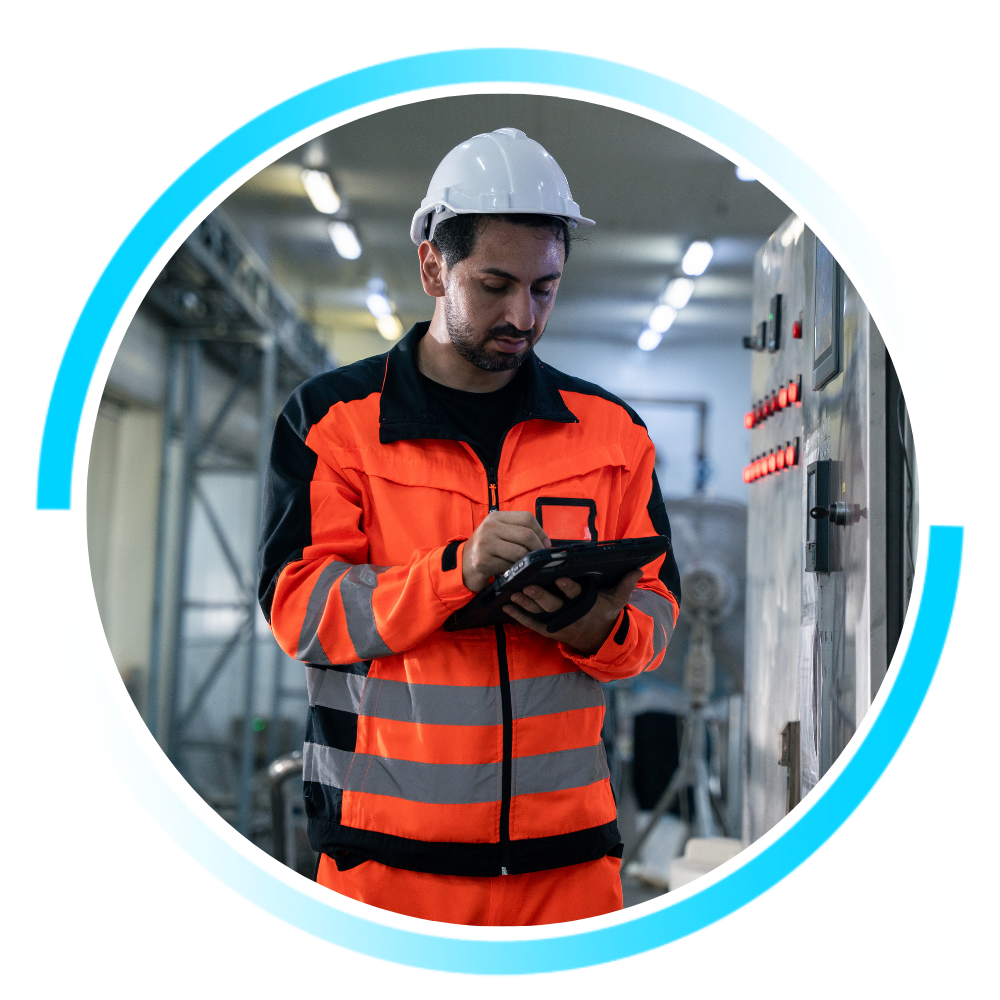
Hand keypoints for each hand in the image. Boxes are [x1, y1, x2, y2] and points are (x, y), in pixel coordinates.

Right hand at [462, 511, 550, 592]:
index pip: (527, 518)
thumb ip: (519, 532)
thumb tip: (547, 543)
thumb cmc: (487, 549)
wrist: (463, 564)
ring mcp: (485, 543)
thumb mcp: (499, 533)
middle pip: (526, 535)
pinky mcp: (483, 561)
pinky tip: (514, 571)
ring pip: (520, 552)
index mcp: (496, 517)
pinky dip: (517, 570)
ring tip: (528, 564)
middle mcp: (490, 527)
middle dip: (538, 548)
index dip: (541, 532)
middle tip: (541, 558)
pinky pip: (510, 566)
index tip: (546, 544)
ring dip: (528, 561)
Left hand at [503, 569, 642, 655]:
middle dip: (540, 596)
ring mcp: (557, 622)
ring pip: (539, 613)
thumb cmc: (605, 614)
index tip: (560, 579)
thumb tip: (638, 570)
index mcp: (585, 603)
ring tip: (513, 593)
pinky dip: (519, 616)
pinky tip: (507, 606)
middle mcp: (570, 613)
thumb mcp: (617, 600)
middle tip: (527, 586)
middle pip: (553, 605)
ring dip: (525, 604)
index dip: (569, 587)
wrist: (599, 640)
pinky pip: (532, 623)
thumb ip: (625, 585)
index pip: (576, 594)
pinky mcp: (548, 629)